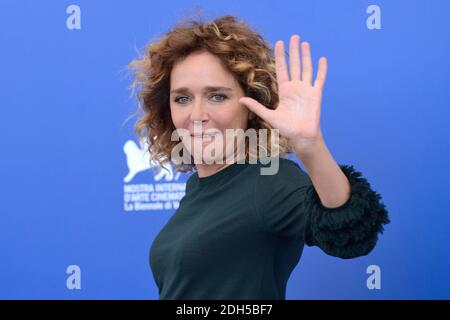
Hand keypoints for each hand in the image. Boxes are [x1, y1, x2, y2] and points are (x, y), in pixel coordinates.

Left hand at [239, 34, 327, 155]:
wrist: (301, 136)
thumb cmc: (286, 128)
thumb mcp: (269, 116)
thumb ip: (256, 107)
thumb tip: (240, 100)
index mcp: (285, 90)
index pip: (282, 69)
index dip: (281, 56)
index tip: (279, 42)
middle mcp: (296, 88)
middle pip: (294, 65)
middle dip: (293, 51)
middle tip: (293, 36)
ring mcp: (306, 90)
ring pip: (306, 68)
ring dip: (306, 56)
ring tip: (305, 43)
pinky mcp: (316, 94)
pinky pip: (319, 79)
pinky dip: (321, 70)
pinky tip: (322, 59)